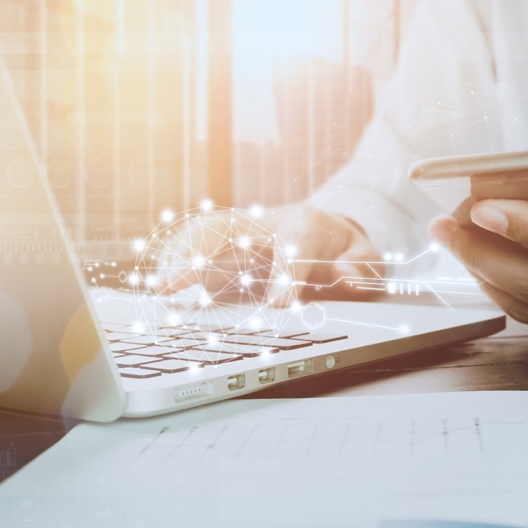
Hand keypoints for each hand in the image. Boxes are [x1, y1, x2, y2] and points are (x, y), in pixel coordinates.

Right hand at [154, 203, 381, 302]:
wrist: (326, 231)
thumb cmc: (344, 250)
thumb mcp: (368, 258)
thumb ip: (361, 267)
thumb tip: (346, 277)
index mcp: (308, 225)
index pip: (294, 248)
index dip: (286, 276)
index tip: (278, 305)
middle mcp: (268, 222)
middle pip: (231, 228)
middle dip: (203, 253)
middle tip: (178, 284)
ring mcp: (242, 229)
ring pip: (205, 233)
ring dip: (178, 256)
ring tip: (158, 287)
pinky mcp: (226, 241)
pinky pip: (194, 242)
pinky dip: (174, 259)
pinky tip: (160, 284)